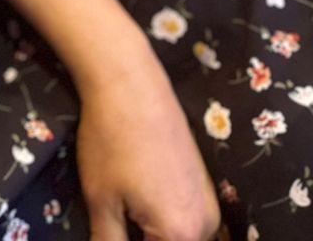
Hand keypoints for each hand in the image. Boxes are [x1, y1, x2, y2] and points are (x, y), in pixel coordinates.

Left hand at [73, 46, 220, 240]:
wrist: (131, 87)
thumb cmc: (112, 143)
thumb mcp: (101, 201)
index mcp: (183, 235)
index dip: (127, 240)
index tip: (112, 229)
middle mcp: (207, 224)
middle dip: (144, 236)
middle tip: (116, 221)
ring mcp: (210, 203)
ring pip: (181, 236)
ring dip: (155, 232)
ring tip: (125, 213)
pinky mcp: (205, 185)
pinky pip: (188, 219)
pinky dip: (165, 221)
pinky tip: (138, 200)